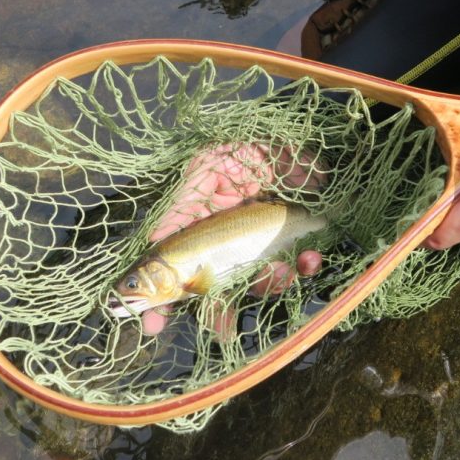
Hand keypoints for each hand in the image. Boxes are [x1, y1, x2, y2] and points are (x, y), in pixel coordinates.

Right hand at [142, 142, 323, 334]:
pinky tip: (309, 258)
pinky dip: (306, 265)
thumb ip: (182, 206)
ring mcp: (266, 243)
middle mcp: (233, 243)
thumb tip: (151, 242)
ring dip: (271, 284)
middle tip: (223, 329)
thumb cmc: (238, 148)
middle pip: (221, 288)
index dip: (164, 301)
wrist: (287, 130)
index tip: (150, 325)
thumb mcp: (203, 170)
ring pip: (263, 282)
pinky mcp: (299, 237)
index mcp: (205, 231)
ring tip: (281, 272)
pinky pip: (302, 263)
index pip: (180, 271)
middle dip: (220, 311)